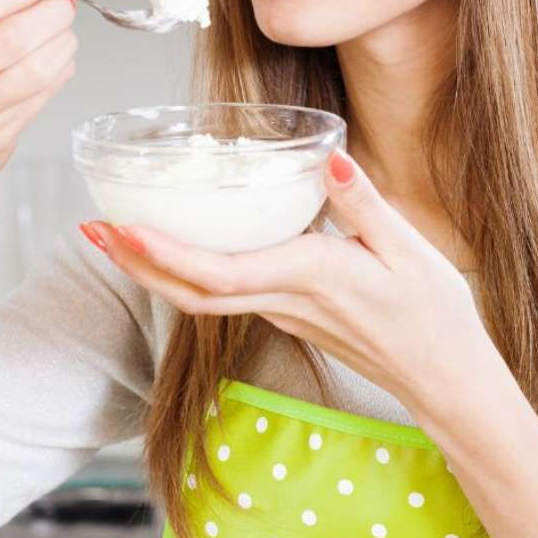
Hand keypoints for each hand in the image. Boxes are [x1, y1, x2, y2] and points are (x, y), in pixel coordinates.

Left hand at [80, 149, 496, 415]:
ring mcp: (285, 314)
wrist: (447, 379)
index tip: (124, 230)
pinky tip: (179, 252)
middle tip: (91, 227)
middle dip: (137, 263)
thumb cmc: (436, 316)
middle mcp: (287, 300)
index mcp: (312, 277)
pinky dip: (188, 276)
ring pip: (202, 299)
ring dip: (154, 271)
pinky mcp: (291, 316)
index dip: (167, 253)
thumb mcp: (410, 248)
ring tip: (117, 236)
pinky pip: (225, 298)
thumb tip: (328, 158)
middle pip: (193, 291)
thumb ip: (364, 203)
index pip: (223, 271)